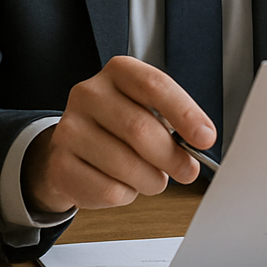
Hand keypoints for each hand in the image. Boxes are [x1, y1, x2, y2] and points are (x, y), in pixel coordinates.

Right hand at [21, 55, 213, 213]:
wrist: (76, 148)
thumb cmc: (123, 128)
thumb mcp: (150, 112)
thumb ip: (174, 124)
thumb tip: (200, 143)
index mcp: (119, 72)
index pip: (154, 85)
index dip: (185, 113)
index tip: (206, 137)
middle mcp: (89, 93)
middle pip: (139, 128)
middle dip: (171, 156)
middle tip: (188, 170)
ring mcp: (70, 127)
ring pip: (124, 165)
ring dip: (151, 180)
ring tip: (153, 178)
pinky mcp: (60, 163)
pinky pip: (107, 189)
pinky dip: (127, 194)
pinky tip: (123, 184)